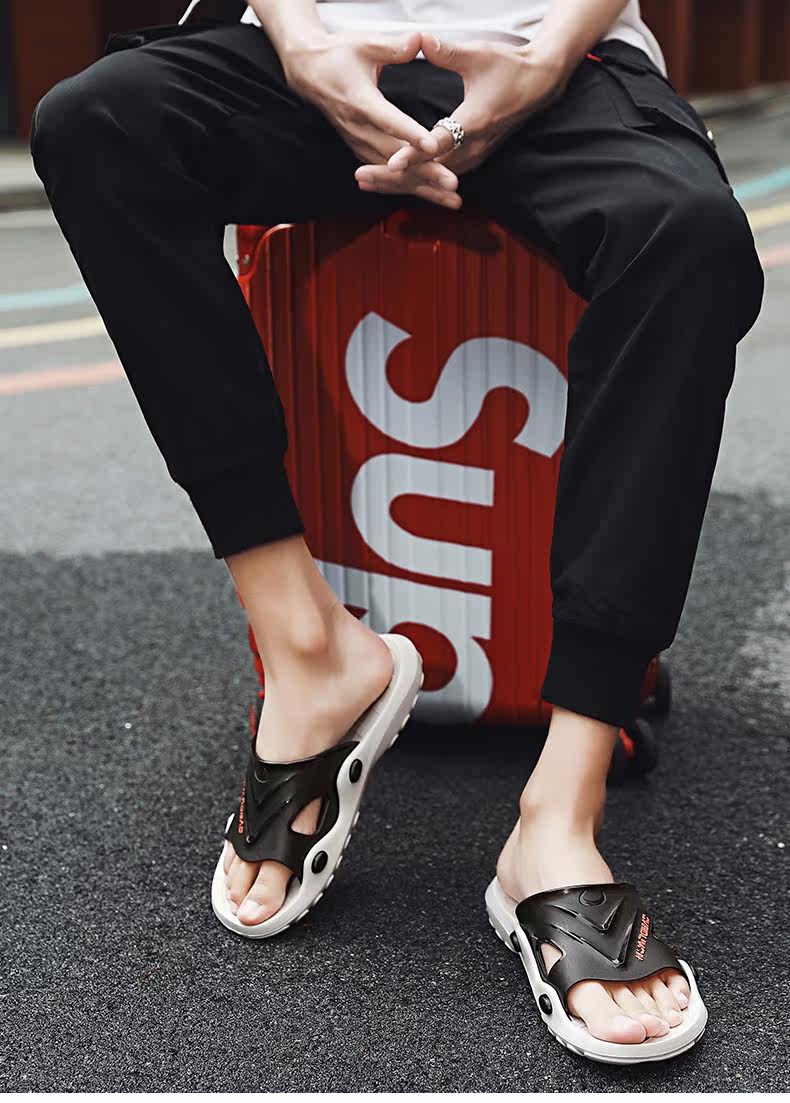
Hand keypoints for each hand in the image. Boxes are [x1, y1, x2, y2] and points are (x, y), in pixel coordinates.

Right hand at [280, 30, 460, 206]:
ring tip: (451, 199)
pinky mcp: (362, 151)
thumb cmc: (339, 56)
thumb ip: (393, 46)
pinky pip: (387, 175)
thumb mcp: (364, 43)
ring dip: (423, 187)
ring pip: (393, 173)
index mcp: (360, 100)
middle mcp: (359, 128)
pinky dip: (410, 187)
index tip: (433, 146)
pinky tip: (432, 197)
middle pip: (396, 157)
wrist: (309, 73)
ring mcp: (359, 143)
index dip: (411, 135)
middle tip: (453, 184)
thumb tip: (418, 40)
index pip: (389, 120)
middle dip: (426, 172)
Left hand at [359, 32, 569, 193]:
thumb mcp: (479, 54)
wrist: (539, 85)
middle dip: (394, 177)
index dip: (413, 153)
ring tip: (367, 182)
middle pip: (428, 171)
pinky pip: (438, 176)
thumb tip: (421, 39)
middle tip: (361, 178)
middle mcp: (473, 148)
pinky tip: (390, 183)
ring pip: (431, 179)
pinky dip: (414, 181)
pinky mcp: (471, 159)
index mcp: (474, 123)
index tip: (391, 162)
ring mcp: (473, 157)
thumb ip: (447, 52)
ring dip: (400, 183)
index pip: (437, 144)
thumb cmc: (509, 67)